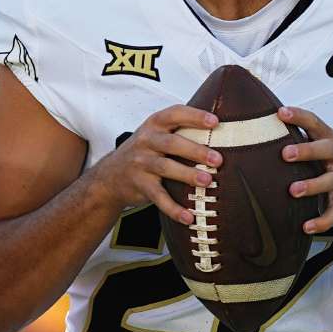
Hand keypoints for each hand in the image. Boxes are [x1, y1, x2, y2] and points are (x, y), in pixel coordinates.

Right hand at [93, 105, 222, 224]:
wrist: (110, 175)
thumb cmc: (145, 150)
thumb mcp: (156, 133)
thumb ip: (180, 130)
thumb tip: (222, 131)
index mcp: (154, 124)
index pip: (175, 114)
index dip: (195, 116)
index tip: (215, 122)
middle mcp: (146, 141)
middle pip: (172, 143)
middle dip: (196, 150)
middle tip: (217, 160)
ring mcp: (141, 163)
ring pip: (166, 168)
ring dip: (188, 175)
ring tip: (207, 182)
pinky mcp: (140, 185)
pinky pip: (158, 197)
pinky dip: (174, 208)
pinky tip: (189, 217)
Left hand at [278, 105, 332, 233]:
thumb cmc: (328, 166)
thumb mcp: (318, 149)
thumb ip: (296, 139)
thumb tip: (258, 126)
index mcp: (328, 140)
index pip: (315, 124)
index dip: (300, 117)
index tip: (281, 113)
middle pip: (327, 149)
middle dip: (308, 150)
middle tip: (285, 154)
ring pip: (331, 181)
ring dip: (313, 185)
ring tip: (293, 190)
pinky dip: (321, 221)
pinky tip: (306, 226)